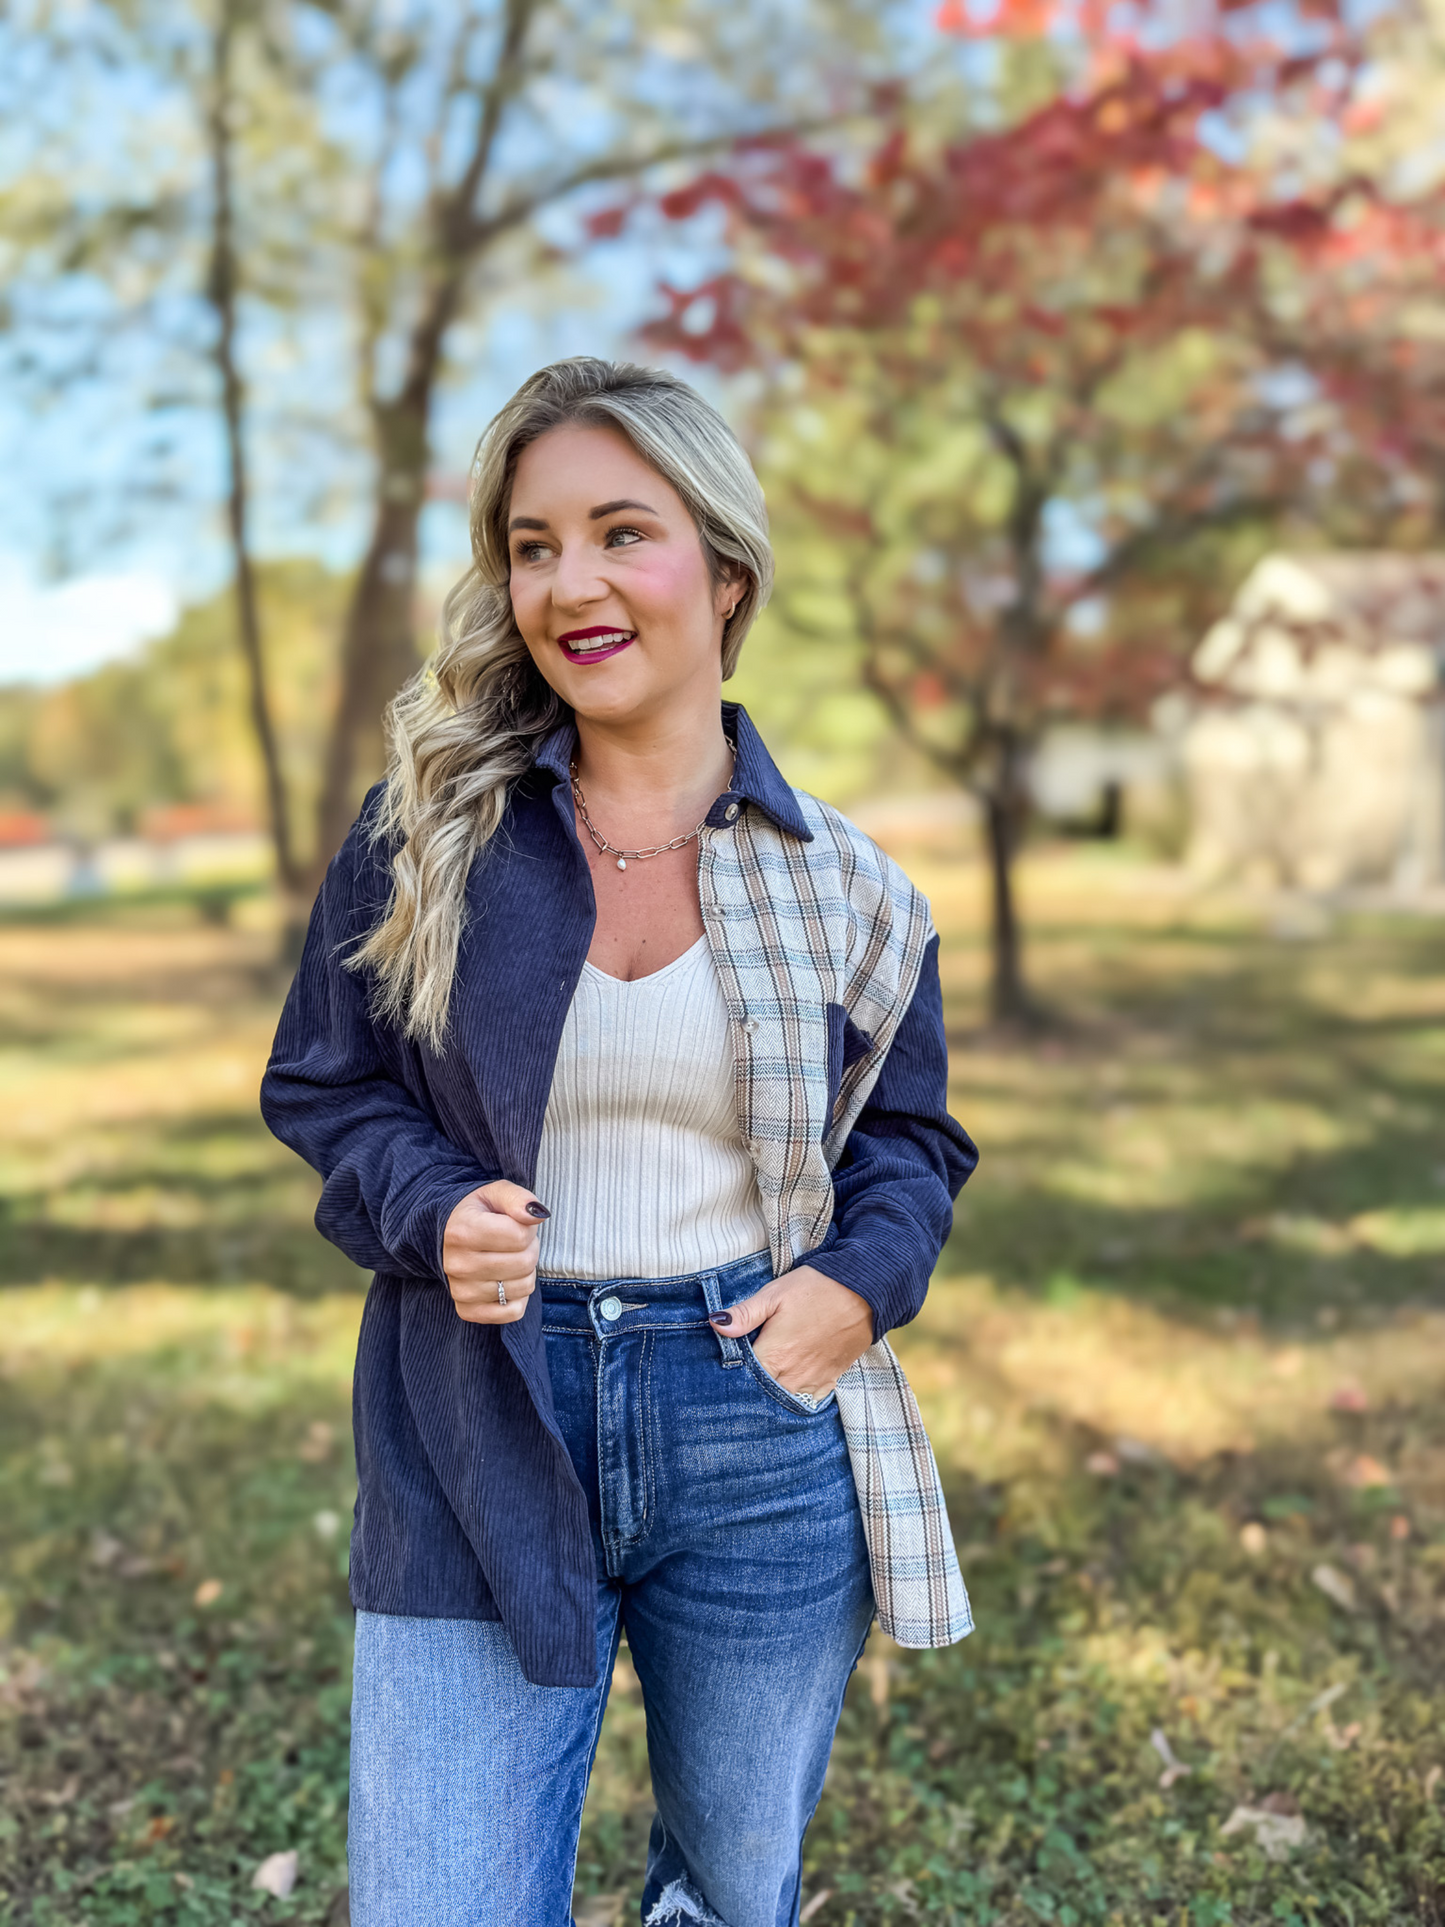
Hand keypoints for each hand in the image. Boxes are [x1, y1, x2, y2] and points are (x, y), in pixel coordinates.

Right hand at [442, 1182, 549, 1324]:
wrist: (450, 1236)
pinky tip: (506, 1281)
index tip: (516, 1224)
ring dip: (526, 1272)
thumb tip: (539, 1215)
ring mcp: (461, 1292)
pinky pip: (513, 1312)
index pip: (520, 1236)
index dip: (527, 1228)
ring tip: (510, 1258)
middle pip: (524, 1263)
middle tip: (517, 1243)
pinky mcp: (468, 1311)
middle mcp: (458, 1264)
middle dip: (530, 1249)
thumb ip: (519, 1199)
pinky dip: (518, 1297)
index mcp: (462, 1231)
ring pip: (523, 1287)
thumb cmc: (480, 1213)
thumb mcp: (497, 1193)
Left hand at [709, 1265, 873, 1401]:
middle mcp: (792, 1376)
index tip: (724, 1367)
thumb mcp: (775, 1294)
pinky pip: (806, 1399)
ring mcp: (813, 1381)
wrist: (866, 1291)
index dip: (730, 1374)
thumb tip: (715, 1324)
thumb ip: (744, 1314)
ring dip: (772, 1392)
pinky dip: (795, 1394)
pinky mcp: (830, 1380)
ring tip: (764, 1378)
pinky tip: (788, 1382)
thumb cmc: (816, 1289)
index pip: (742, 1379)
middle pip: (761, 1394)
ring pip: (783, 1399)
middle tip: (742, 1373)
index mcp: (774, 1356)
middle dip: (749, 1387)